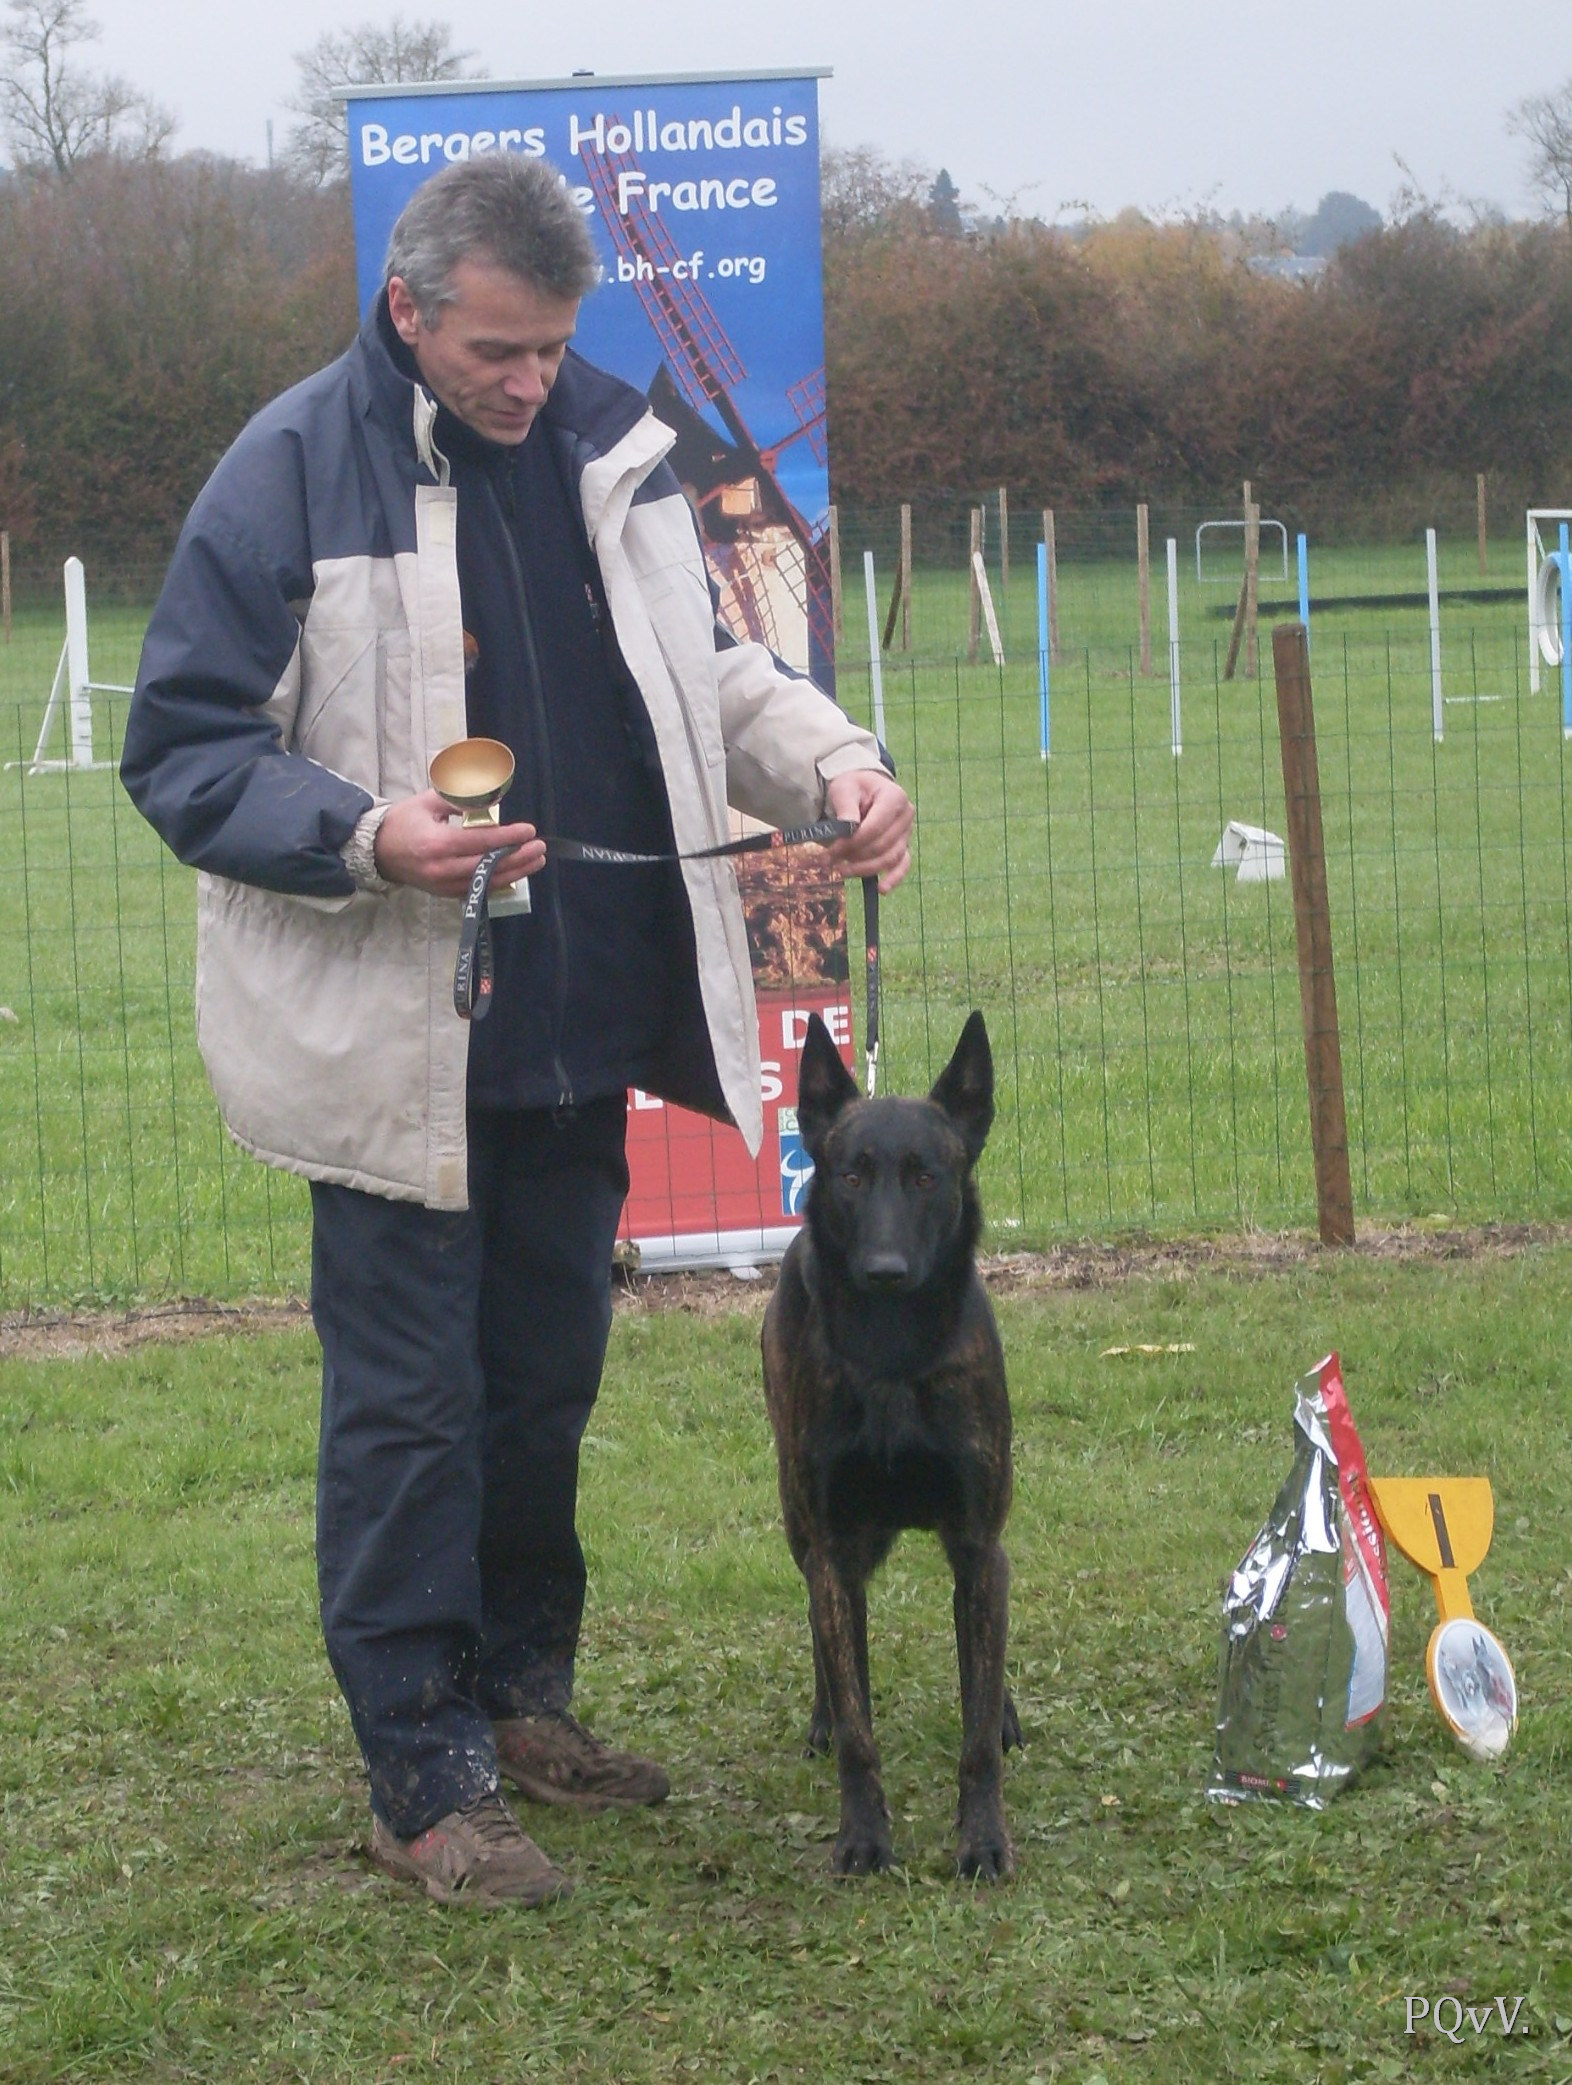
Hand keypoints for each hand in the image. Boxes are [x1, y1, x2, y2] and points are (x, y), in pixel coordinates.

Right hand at [373, 790, 545, 898]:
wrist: (377, 851)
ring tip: (536, 860)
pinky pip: (478, 890)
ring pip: (486, 882)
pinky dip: (499, 881)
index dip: (507, 838)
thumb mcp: (428, 802)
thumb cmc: (403, 821)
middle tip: (540, 847)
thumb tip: (490, 802)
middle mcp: (442, 869)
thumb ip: (459, 801)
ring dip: (515, 872)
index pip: (481, 842)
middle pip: (488, 865)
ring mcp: (444, 885)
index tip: (528, 830)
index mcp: (437, 844)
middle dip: (518, 857)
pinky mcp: (445, 893)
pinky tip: (517, 872)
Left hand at [824, 769, 913, 892]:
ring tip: (842, 871)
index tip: (830, 851)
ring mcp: (907, 833)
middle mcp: (906, 815)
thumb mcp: (844, 790)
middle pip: (881, 845)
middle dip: (854, 856)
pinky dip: (894, 878)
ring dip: (864, 869)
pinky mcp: (904, 846)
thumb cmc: (853, 787)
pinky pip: (903, 865)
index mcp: (894, 797)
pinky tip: (882, 889)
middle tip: (830, 860)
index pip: (874, 828)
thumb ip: (846, 809)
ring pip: (889, 858)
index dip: (852, 843)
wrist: (863, 789)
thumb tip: (847, 833)